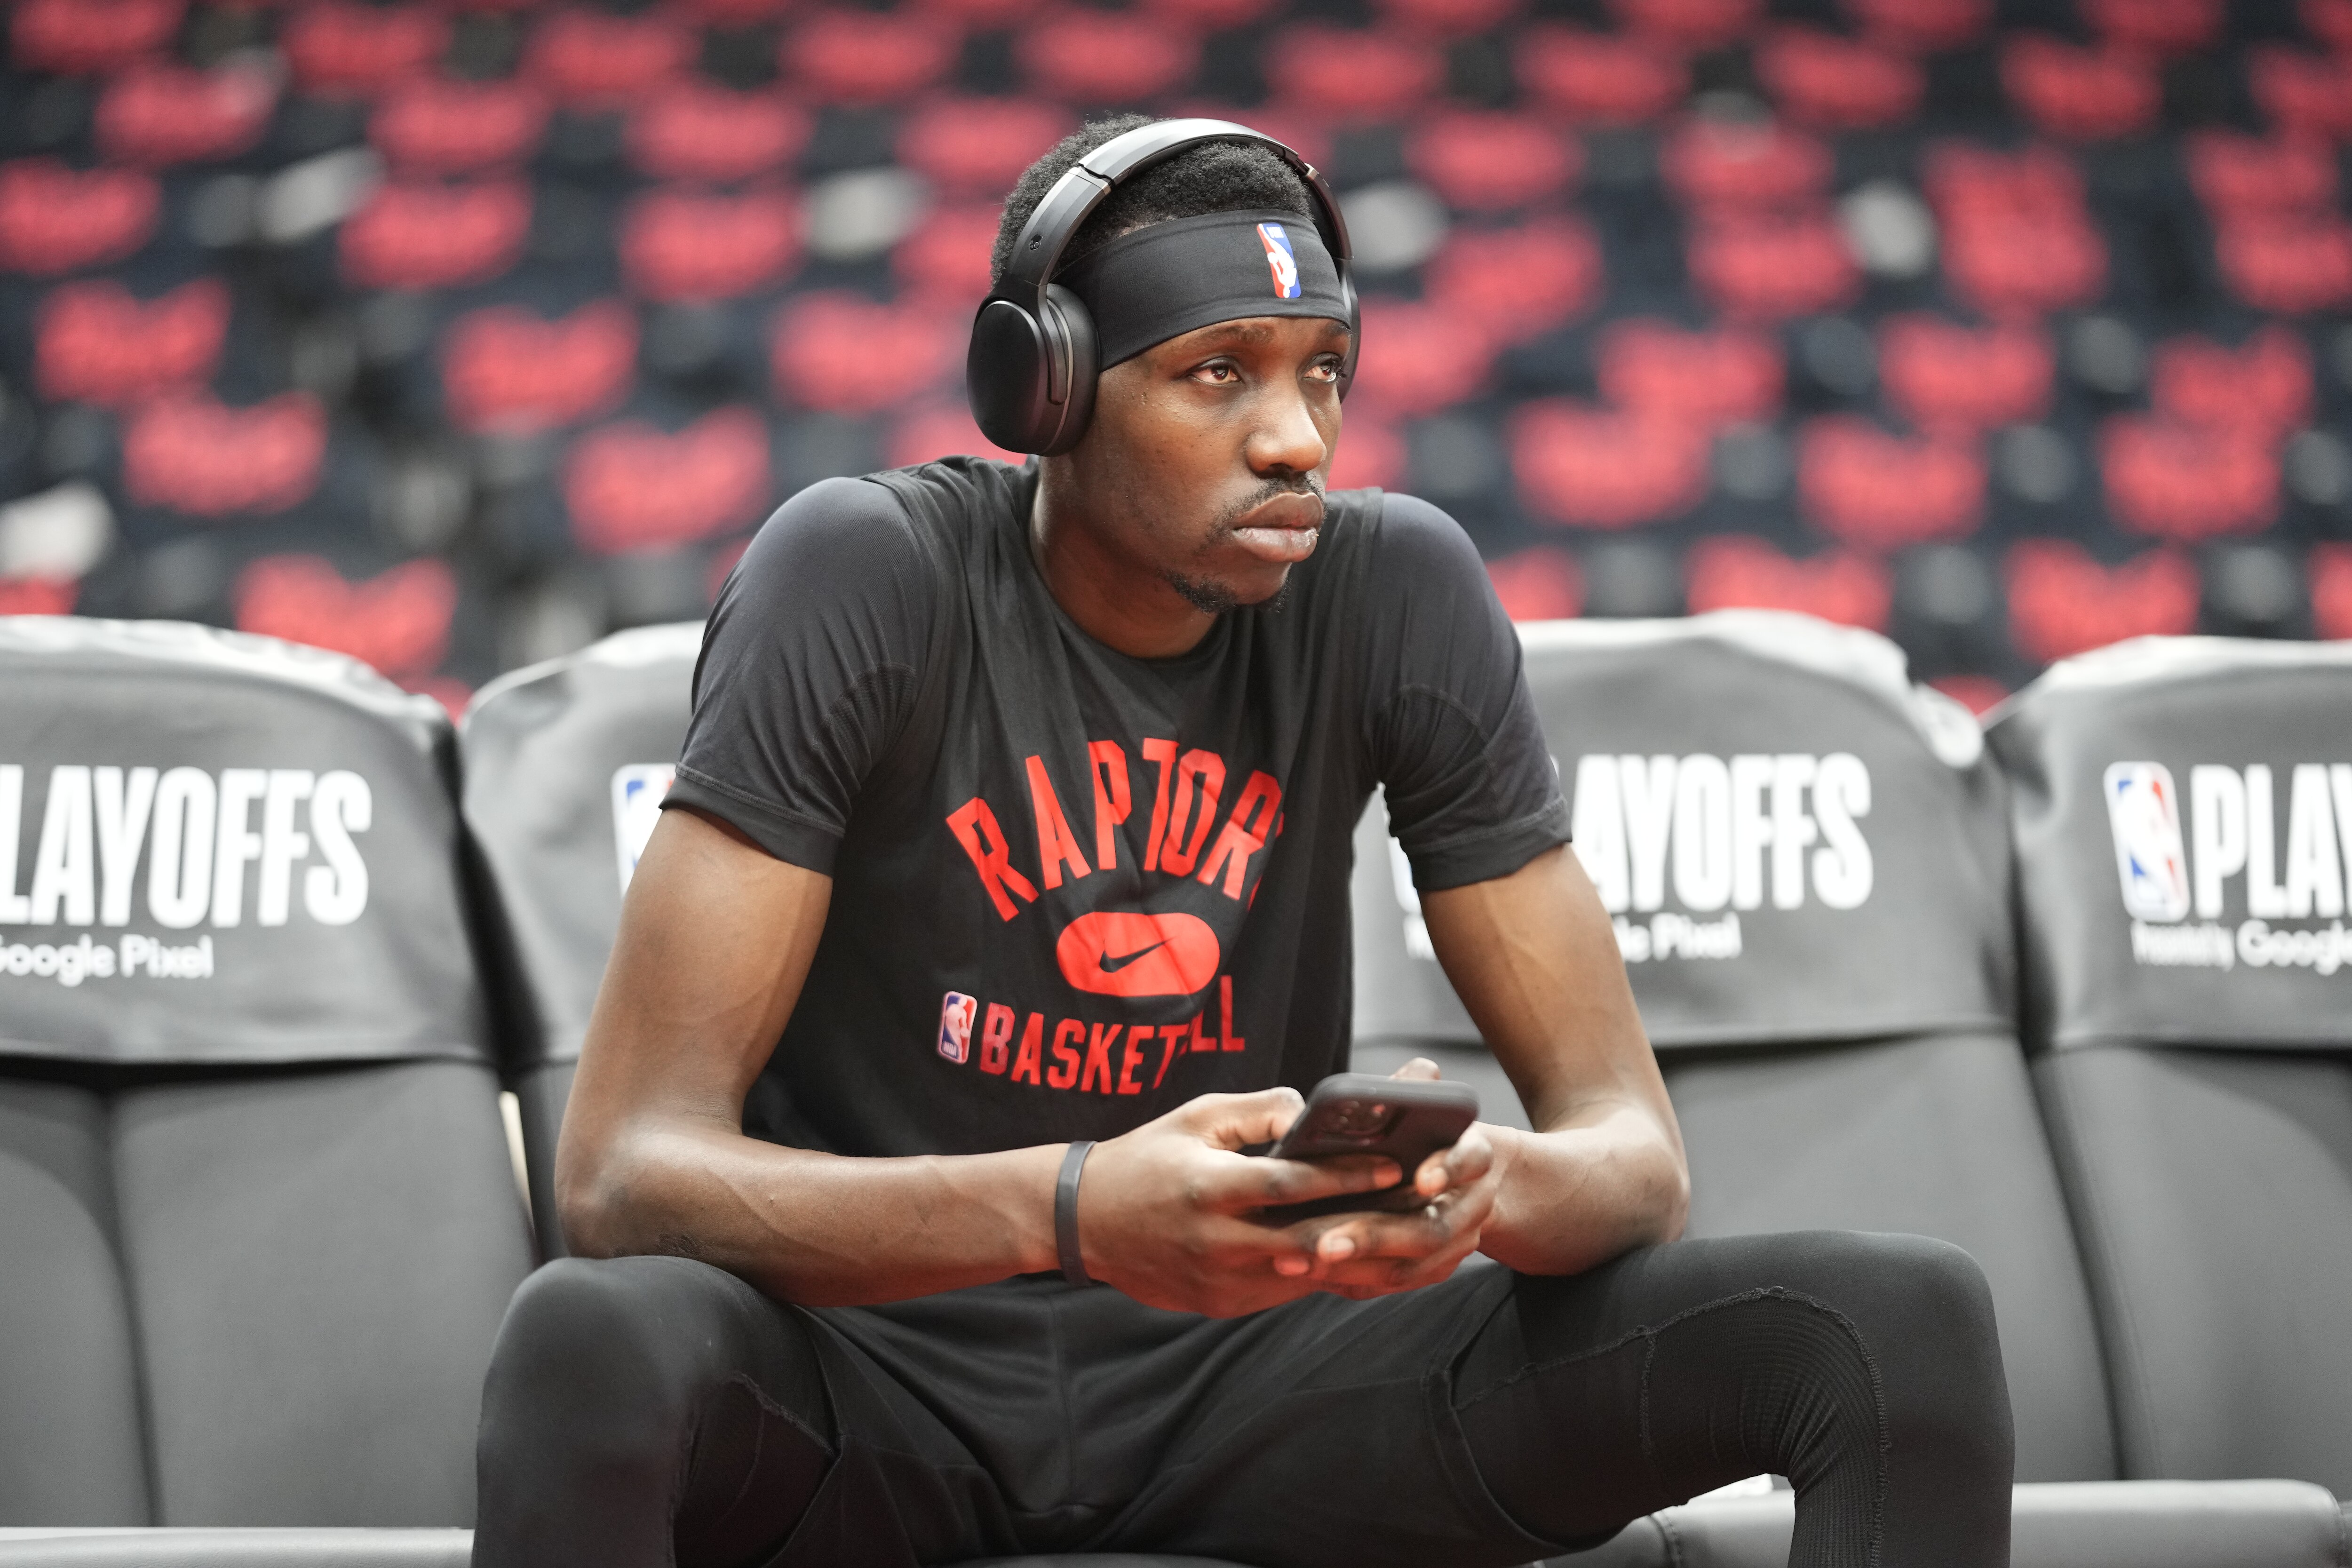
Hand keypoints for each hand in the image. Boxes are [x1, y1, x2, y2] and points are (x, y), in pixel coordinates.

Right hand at [1075, 1087, 1404, 1316]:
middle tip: (1417, 1207)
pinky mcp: (1220, 1304)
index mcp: (1210, 1187)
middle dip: (1369, 1222)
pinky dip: (1318, 1273)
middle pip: (1311, 1238)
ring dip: (1352, 1255)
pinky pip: (1283, 1290)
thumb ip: (1257, 1110)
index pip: (1293, 1184)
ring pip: (1305, 1274)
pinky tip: (1352, 1257)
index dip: (1348, 1175)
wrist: (1084, 1221)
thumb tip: (1310, 1112)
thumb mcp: (1196, 1117)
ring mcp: (1219, 1280)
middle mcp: (1218, 1240)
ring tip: (1399, 1234)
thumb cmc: (1145, 1157)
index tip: (1394, 1166)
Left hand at [1271, 1057, 1510, 1300]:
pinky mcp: (1433, 1270)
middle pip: (1430, 1230)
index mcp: (1474, 1156)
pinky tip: (1306, 1272)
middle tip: (1324, 1242)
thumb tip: (1420, 1073)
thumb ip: (1417, 1089)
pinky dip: (1350, 1280)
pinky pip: (1391, 1283)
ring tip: (1299, 1260)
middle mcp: (1473, 1206)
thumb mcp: (1428, 1107)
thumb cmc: (1428, 1134)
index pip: (1471, 1159)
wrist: (1465, 1180)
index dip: (1448, 1169)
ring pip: (1409, 1267)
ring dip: (1353, 1266)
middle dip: (1375, 1237)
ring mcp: (1457, 1245)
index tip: (1423, 1178)